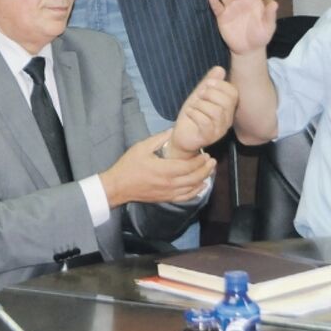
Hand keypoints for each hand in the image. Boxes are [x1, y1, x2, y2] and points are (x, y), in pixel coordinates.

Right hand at [99, 131, 216, 207]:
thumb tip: (173, 131)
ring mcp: (169, 193)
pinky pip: (186, 197)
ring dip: (204, 179)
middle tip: (212, 161)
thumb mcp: (142, 147)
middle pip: (194, 178)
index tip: (205, 154)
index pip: (189, 166)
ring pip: (192, 188)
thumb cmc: (129, 165)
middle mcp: (169, 183)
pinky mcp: (166, 199)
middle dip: (206, 169)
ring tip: (210, 171)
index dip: (200, 161)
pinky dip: (196, 192)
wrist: (118, 186)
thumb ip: (159, 139)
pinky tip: (202, 186)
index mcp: (164, 169)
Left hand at [169, 66, 237, 152]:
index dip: (220, 84)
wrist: (181, 136)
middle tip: (199, 95)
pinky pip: (205, 122)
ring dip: (201, 104)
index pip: (233, 93)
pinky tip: (189, 112)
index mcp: (227, 108)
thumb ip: (209, 83)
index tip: (207, 83)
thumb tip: (220, 68)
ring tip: (193, 106)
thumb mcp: (199, 95)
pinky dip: (195, 113)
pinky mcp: (207, 137)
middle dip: (210, 93)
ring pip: (216, 112)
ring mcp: (218, 130)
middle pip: (227, 102)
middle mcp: (226, 120)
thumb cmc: (192, 115)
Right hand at [207, 0, 277, 54]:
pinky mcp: (222, 16)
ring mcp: (230, 8)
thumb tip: (275, 3)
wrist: (249, 49)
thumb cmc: (261, 36)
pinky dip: (213, 1)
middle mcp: (241, 1)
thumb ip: (270, 14)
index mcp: (253, 0)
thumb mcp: (269, 26)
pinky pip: (217, 7)